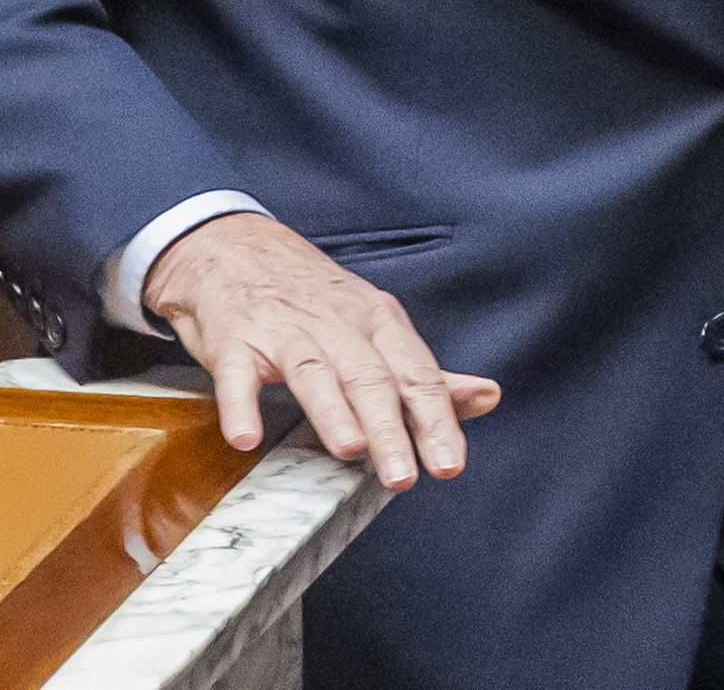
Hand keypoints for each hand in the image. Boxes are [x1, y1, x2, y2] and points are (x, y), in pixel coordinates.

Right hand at [144, 212, 502, 489]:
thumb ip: (425, 373)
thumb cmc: (315, 300)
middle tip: (404, 478)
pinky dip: (240, 403)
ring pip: (313, 370)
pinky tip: (245, 436)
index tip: (450, 464)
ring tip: (350, 449)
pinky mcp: (235, 338)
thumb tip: (488, 397)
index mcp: (378, 322)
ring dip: (331, 410)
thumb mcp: (376, 326)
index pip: (415, 374)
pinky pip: (237, 372)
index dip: (436, 419)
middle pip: (367, 376)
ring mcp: (284, 329)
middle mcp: (336, 323)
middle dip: (388, 427)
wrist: (235, 246)